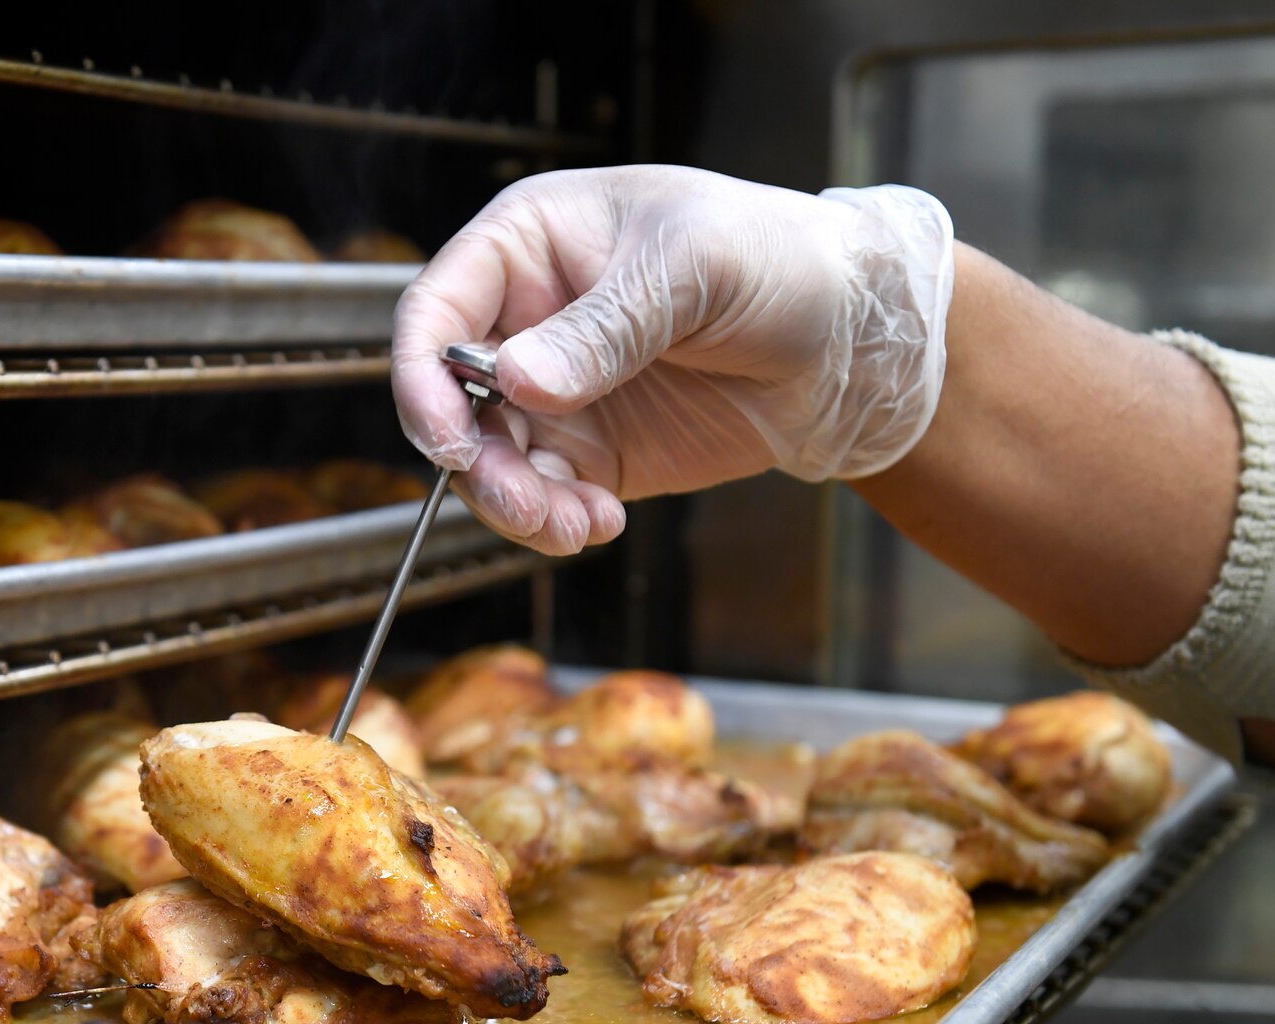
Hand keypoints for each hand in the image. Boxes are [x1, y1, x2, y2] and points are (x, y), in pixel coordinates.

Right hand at [392, 166, 954, 554]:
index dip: (422, 377)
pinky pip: (542, 497)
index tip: (451, 437)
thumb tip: (519, 382)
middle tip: (527, 504)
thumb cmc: (775, 256)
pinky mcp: (591, 452)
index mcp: (528, 245)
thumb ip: (605, 327)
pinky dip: (555, 523)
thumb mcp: (691, 268)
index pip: (436, 310)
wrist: (852, 337)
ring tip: (574, 525)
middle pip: (448, 401)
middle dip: (477, 463)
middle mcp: (527, 320)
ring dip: (516, 506)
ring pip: (490, 462)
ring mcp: (555, 392)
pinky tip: (599, 525)